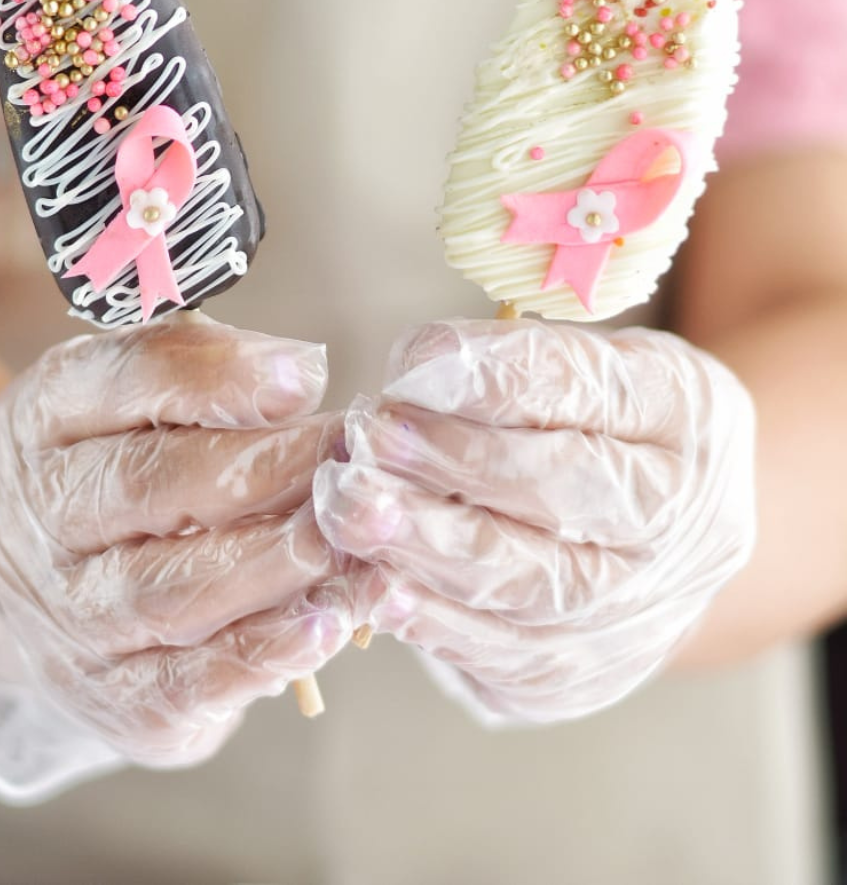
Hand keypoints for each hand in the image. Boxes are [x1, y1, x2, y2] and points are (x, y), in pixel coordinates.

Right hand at [0, 315, 349, 802]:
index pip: (122, 379)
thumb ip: (196, 375)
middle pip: (152, 484)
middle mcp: (43, 517)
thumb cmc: (98, 469)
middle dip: (270, 469)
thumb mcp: (114, 398)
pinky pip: (183, 684)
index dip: (217, 375)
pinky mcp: (106, 697)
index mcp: (45, 418)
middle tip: (356, 461)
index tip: (306, 374)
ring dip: (279, 564)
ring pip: (173, 590)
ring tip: (359, 542)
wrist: (8, 585)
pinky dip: (262, 655)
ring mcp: (66, 616)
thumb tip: (299, 377)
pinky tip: (329, 624)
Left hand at [314, 318, 755, 724]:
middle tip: (372, 433)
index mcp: (685, 415)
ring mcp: (639, 612)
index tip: (413, 361)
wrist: (657, 548)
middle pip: (564, 492)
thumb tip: (418, 370)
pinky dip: (433, 621)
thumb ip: (515, 365)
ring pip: (526, 583)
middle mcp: (680, 521)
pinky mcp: (582, 675)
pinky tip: (376, 587)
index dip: (496, 378)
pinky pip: (502, 654)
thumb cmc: (601, 433)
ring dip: (426, 543)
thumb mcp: (585, 371)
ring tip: (351, 508)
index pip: (589, 389)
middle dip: (456, 460)